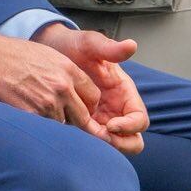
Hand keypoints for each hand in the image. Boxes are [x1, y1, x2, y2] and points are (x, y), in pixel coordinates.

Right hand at [0, 28, 102, 134]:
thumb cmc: (13, 54)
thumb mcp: (48, 55)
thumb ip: (66, 73)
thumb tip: (76, 90)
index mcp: (69, 70)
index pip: (93, 96)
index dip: (89, 105)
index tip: (83, 109)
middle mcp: (62, 87)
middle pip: (83, 116)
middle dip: (78, 120)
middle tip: (68, 119)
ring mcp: (47, 103)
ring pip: (63, 124)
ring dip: (56, 123)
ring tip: (41, 111)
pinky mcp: (31, 115)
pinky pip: (45, 128)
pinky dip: (40, 126)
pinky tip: (30, 114)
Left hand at [39, 26, 148, 154]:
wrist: (51, 51)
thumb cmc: (74, 46)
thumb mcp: (90, 44)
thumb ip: (110, 48)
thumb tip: (132, 45)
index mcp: (124, 92)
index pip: (139, 119)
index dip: (130, 126)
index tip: (111, 124)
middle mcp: (117, 108)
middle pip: (133, 139)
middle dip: (122, 143)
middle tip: (101, 137)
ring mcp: (102, 118)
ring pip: (114, 144)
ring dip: (105, 146)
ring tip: (86, 137)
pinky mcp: (85, 124)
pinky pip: (93, 141)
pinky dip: (88, 144)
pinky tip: (72, 135)